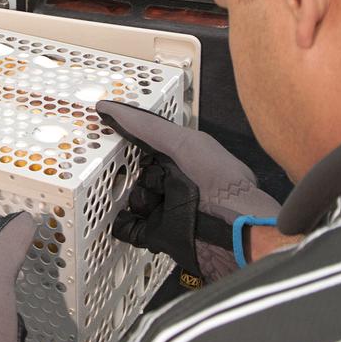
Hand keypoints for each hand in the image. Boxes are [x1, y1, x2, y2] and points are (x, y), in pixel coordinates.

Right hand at [96, 101, 281, 281]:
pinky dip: (125, 225)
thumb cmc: (219, 183)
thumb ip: (148, 126)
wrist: (235, 233)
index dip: (128, 136)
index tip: (104, 131)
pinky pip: (131, 228)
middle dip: (129, 172)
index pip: (149, 140)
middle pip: (139, 171)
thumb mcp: (184, 145)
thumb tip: (109, 107)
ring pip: (134, 199)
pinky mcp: (162, 234)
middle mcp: (177, 180)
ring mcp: (169, 208)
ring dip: (134, 200)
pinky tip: (126, 220)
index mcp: (186, 155)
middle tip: (124, 170)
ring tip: (150, 203)